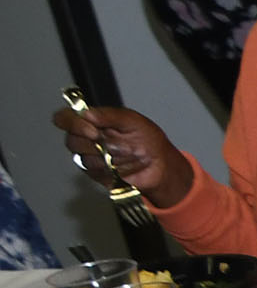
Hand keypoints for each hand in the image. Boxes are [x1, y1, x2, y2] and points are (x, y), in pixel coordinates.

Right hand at [52, 101, 192, 207]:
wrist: (162, 165)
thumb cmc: (148, 139)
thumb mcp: (132, 120)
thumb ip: (109, 115)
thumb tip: (87, 113)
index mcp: (91, 121)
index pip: (65, 118)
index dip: (71, 123)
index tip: (91, 129)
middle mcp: (87, 139)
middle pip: (72, 141)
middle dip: (94, 143)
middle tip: (114, 144)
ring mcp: (91, 158)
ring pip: (86, 158)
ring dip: (110, 156)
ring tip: (129, 153)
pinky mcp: (98, 174)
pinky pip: (98, 172)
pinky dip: (115, 169)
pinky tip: (127, 165)